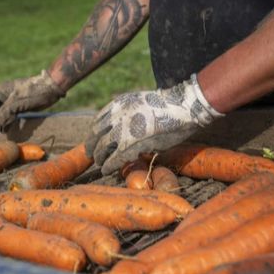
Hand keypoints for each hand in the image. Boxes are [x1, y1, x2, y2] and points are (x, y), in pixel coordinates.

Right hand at [0, 70, 65, 133]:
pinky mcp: (20, 106)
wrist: (52, 88)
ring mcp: (12, 100)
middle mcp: (5, 95)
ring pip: (0, 113)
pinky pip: (9, 115)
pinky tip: (5, 130)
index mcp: (2, 90)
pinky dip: (6, 123)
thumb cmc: (35, 92)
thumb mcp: (19, 101)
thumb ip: (6, 111)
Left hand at [87, 74, 222, 175]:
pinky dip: (108, 165)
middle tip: (92, 155)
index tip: (94, 140)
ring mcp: (122, 130)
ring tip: (100, 164)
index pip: (98, 121)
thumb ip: (128, 114)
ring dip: (99, 158)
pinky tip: (107, 170)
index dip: (94, 133)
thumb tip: (122, 127)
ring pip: (103, 147)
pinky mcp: (131, 145)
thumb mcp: (140, 104)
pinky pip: (114, 158)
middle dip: (92, 146)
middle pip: (96, 135)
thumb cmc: (167, 107)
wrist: (182, 108)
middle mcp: (117, 116)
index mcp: (118, 104)